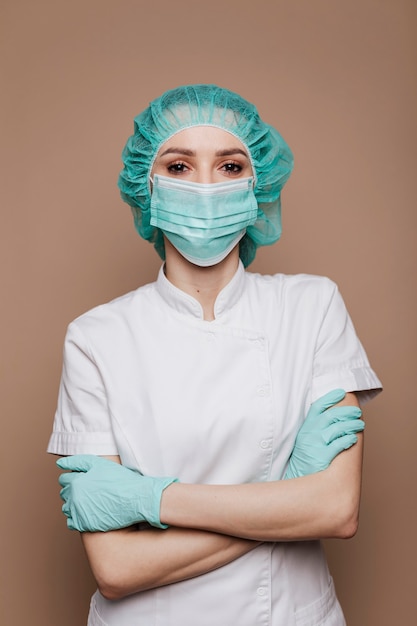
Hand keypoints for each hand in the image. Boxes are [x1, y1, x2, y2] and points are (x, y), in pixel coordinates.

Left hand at [57, 455, 177, 531]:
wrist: (135, 499)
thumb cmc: (119, 479)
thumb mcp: (99, 464)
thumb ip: (77, 462)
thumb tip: (60, 463)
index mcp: (76, 482)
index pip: (64, 479)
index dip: (74, 477)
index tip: (84, 479)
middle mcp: (73, 498)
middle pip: (64, 493)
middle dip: (73, 490)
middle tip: (89, 489)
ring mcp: (78, 513)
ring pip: (66, 508)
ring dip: (73, 504)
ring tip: (89, 500)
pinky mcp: (84, 525)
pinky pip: (71, 522)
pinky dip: (77, 517)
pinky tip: (89, 511)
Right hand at [284, 389, 363, 478]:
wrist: (298, 476)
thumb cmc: (306, 456)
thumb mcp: (306, 437)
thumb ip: (317, 426)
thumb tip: (335, 414)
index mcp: (306, 427)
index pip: (317, 407)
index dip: (329, 398)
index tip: (341, 392)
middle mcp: (310, 433)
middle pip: (330, 416)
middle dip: (346, 412)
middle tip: (357, 411)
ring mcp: (315, 445)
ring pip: (336, 429)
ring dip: (351, 425)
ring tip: (360, 424)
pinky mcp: (321, 457)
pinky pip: (337, 445)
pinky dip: (347, 439)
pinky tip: (354, 438)